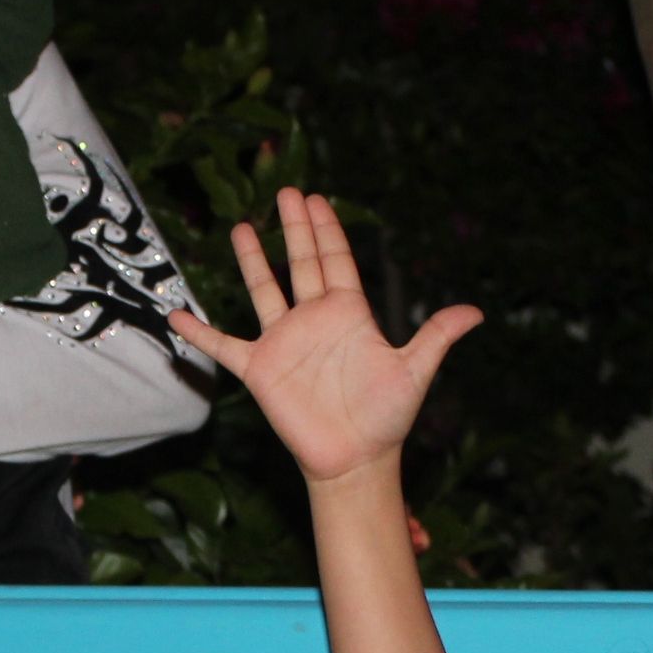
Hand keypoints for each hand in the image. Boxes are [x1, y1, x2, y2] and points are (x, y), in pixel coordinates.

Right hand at [169, 188, 480, 484]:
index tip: (316, 199)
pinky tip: (176, 316)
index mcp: (348, 314)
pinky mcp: (260, 369)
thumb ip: (436, 336)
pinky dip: (198, 333)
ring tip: (240, 228)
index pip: (336, 261)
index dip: (326, 229)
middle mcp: (314, 321)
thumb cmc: (386, 418)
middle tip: (286, 192)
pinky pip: (222, 346)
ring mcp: (284, 342)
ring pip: (264, 291)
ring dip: (253, 261)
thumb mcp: (414, 371)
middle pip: (301, 263)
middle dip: (294, 228)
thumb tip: (476, 312)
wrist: (355, 459)